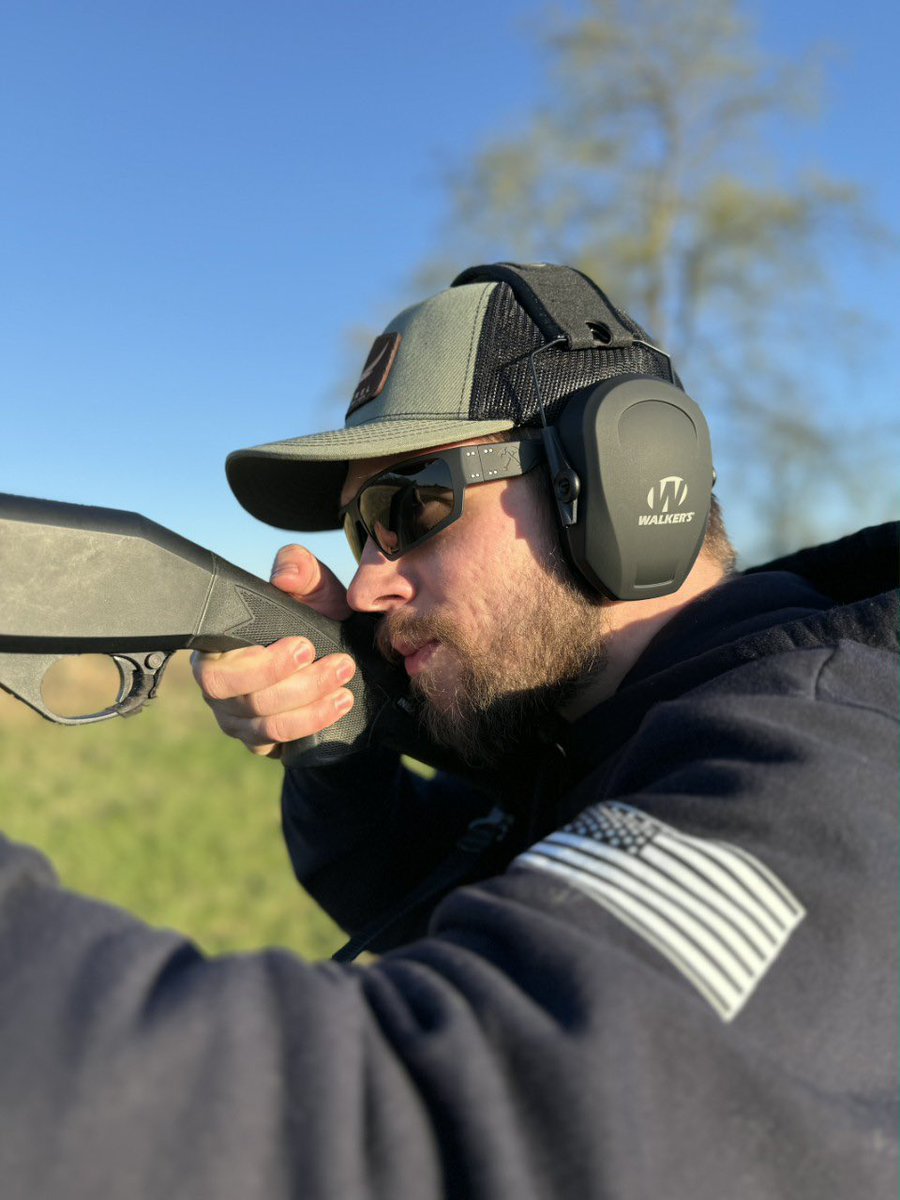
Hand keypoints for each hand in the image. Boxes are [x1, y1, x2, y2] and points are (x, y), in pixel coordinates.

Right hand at [191, 545, 356, 757]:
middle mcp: (218, 689)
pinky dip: (311, 725)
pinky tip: (337, 707)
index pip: (217, 670)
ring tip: (345, 688)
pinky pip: (277, 743)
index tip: (306, 646)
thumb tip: (285, 577)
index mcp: (216, 649)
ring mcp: (236, 718)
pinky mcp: (258, 740)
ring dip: (310, 708)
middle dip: (296, 686)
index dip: (260, 666)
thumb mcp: (311, 586)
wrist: (336, 651)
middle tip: (340, 666)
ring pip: (264, 725)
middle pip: (244, 701)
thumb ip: (298, 567)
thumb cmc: (312, 615)